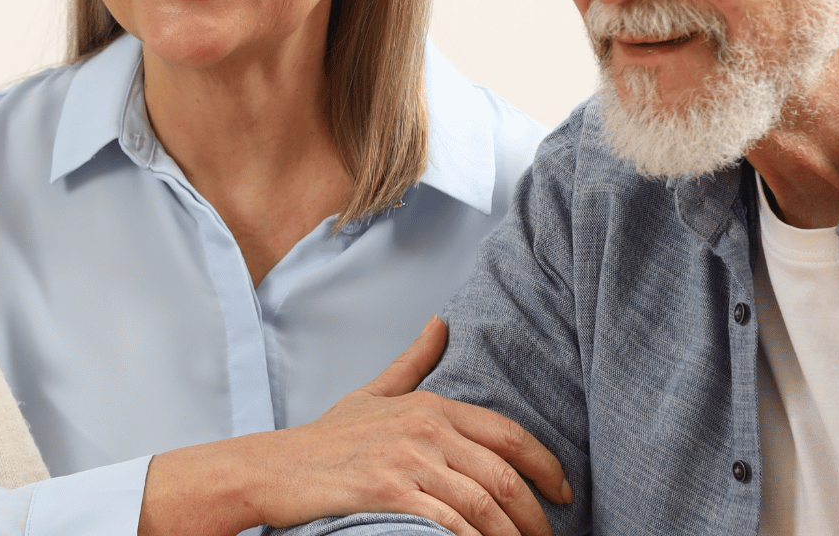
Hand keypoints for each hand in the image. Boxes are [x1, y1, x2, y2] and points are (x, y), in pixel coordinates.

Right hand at [139, 317, 571, 535]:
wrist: (273, 469)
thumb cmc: (325, 438)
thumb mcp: (372, 393)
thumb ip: (413, 364)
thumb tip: (441, 324)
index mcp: (430, 406)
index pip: (509, 435)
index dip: (547, 467)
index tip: (564, 493)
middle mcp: (425, 429)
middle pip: (504, 475)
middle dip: (536, 514)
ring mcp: (408, 462)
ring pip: (484, 504)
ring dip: (511, 535)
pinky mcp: (389, 493)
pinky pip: (450, 523)